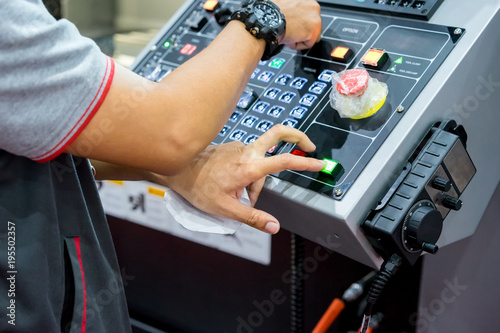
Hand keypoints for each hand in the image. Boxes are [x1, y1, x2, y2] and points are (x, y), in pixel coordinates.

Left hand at [153, 125, 325, 233]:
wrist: (175, 168)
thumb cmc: (198, 188)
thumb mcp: (226, 209)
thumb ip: (252, 217)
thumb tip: (274, 227)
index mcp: (249, 167)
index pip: (284, 160)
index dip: (305, 162)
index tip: (319, 163)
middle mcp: (246, 151)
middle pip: (278, 134)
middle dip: (297, 136)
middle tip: (308, 147)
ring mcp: (238, 147)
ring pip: (260, 157)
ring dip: (260, 176)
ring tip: (241, 198)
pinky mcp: (231, 147)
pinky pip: (248, 158)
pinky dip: (249, 172)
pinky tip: (234, 186)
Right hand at [274, 0, 321, 49]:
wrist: (267, 21)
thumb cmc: (270, 15)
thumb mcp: (284, 7)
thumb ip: (292, 10)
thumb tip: (292, 18)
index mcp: (306, 0)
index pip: (308, 16)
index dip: (299, 24)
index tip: (291, 26)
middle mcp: (314, 5)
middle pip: (313, 25)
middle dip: (302, 31)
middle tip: (289, 32)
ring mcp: (316, 17)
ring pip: (311, 35)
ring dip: (300, 38)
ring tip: (288, 34)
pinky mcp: (315, 30)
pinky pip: (308, 44)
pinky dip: (298, 45)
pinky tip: (289, 39)